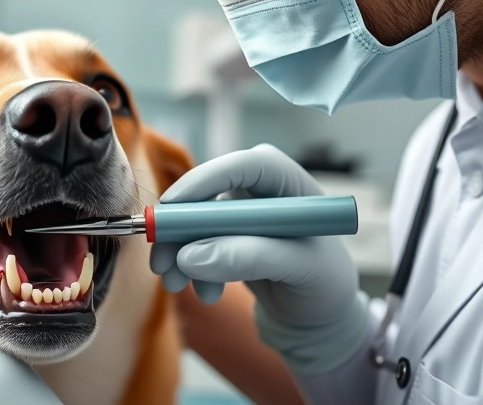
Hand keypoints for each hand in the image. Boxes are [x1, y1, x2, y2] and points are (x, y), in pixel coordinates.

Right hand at [150, 144, 369, 373]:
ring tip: (175, 285)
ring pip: (195, 220)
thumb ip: (248, 259)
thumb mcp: (298, 271)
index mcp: (290, 184)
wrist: (318, 316)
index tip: (172, 206)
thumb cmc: (323, 286)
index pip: (246, 166)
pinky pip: (195, 243)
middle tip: (160, 261)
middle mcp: (262, 192)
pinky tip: (206, 292)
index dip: (207, 179)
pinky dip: (190, 267)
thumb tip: (189, 256)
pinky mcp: (226, 237)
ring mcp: (241, 214)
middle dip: (180, 226)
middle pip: (209, 193)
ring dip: (178, 251)